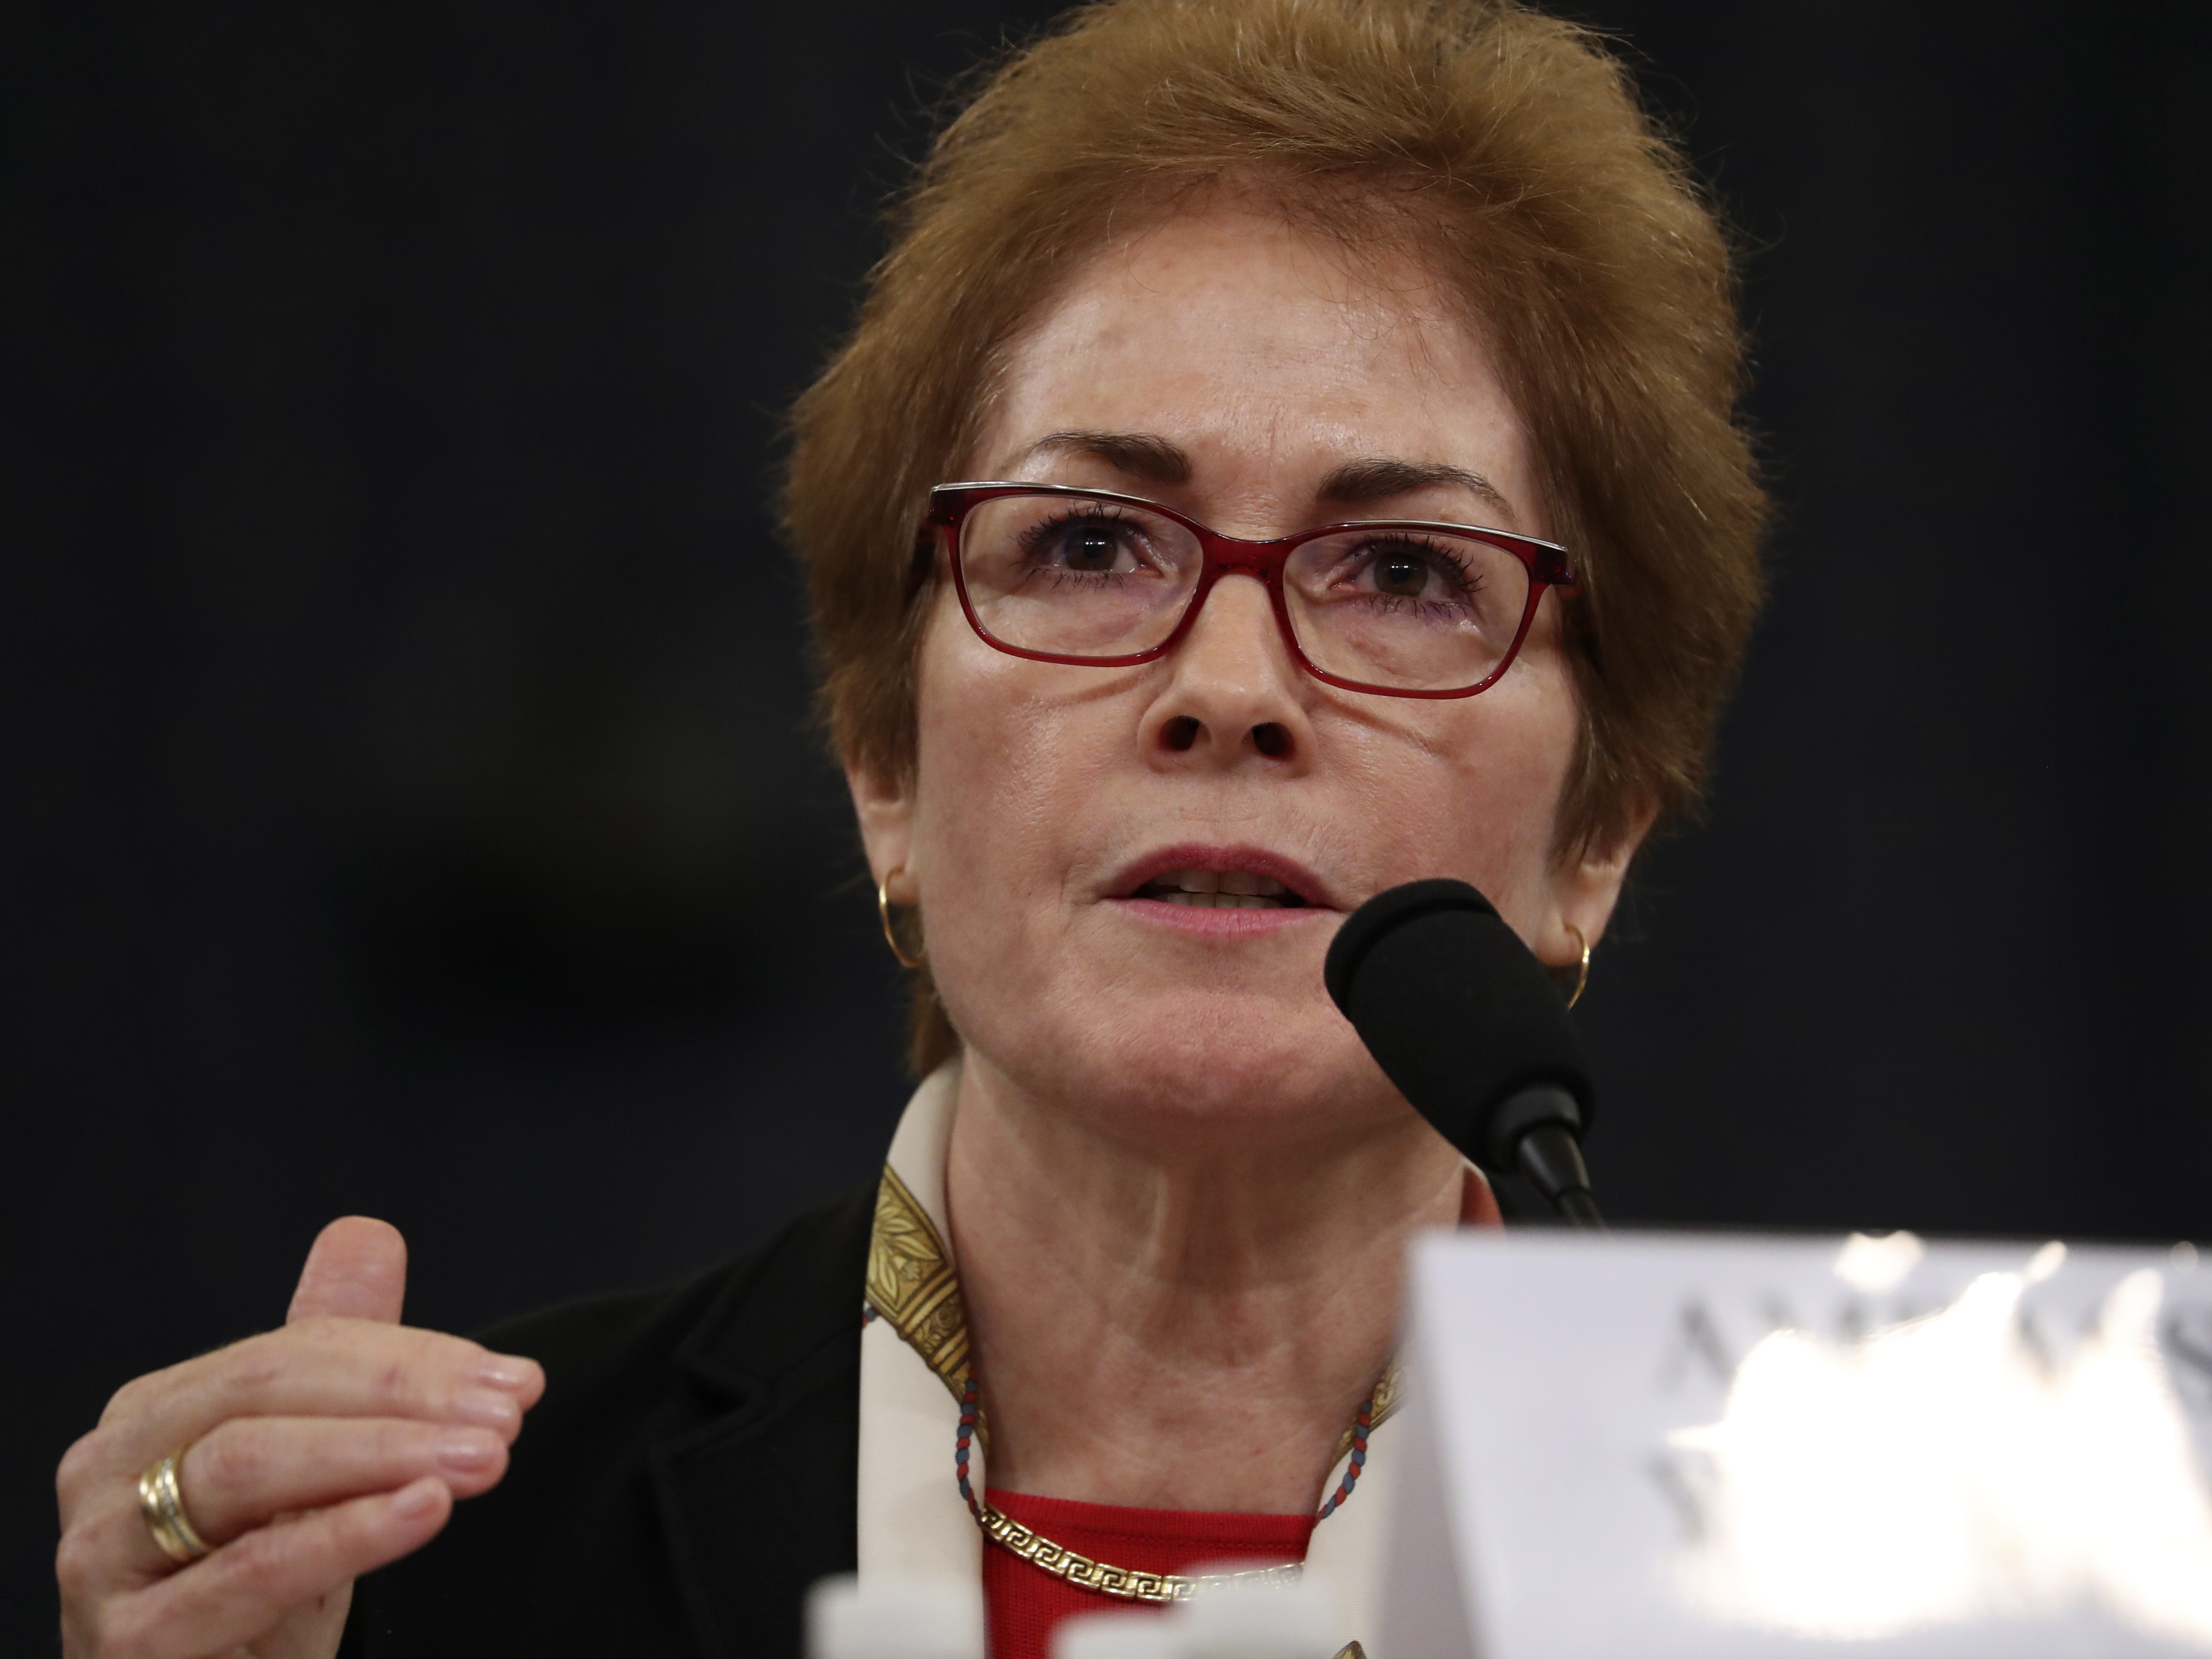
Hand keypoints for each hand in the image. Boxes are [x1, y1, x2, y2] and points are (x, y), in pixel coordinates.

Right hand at [56, 1218, 543, 1658]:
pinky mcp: (126, 1645)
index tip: (514, 1378)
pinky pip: (247, 1572)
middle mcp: (111, 1474)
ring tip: (484, 1458)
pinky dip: (345, 1535)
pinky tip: (424, 1512)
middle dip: (403, 1394)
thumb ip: (327, 1355)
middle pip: (266, 1395)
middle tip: (508, 1413)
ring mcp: (104, 1559)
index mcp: (156, 1416)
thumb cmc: (255, 1595)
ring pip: (250, 1470)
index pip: (290, 1353)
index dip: (409, 1357)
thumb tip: (366, 1236)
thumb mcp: (305, 1473)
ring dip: (384, 1454)